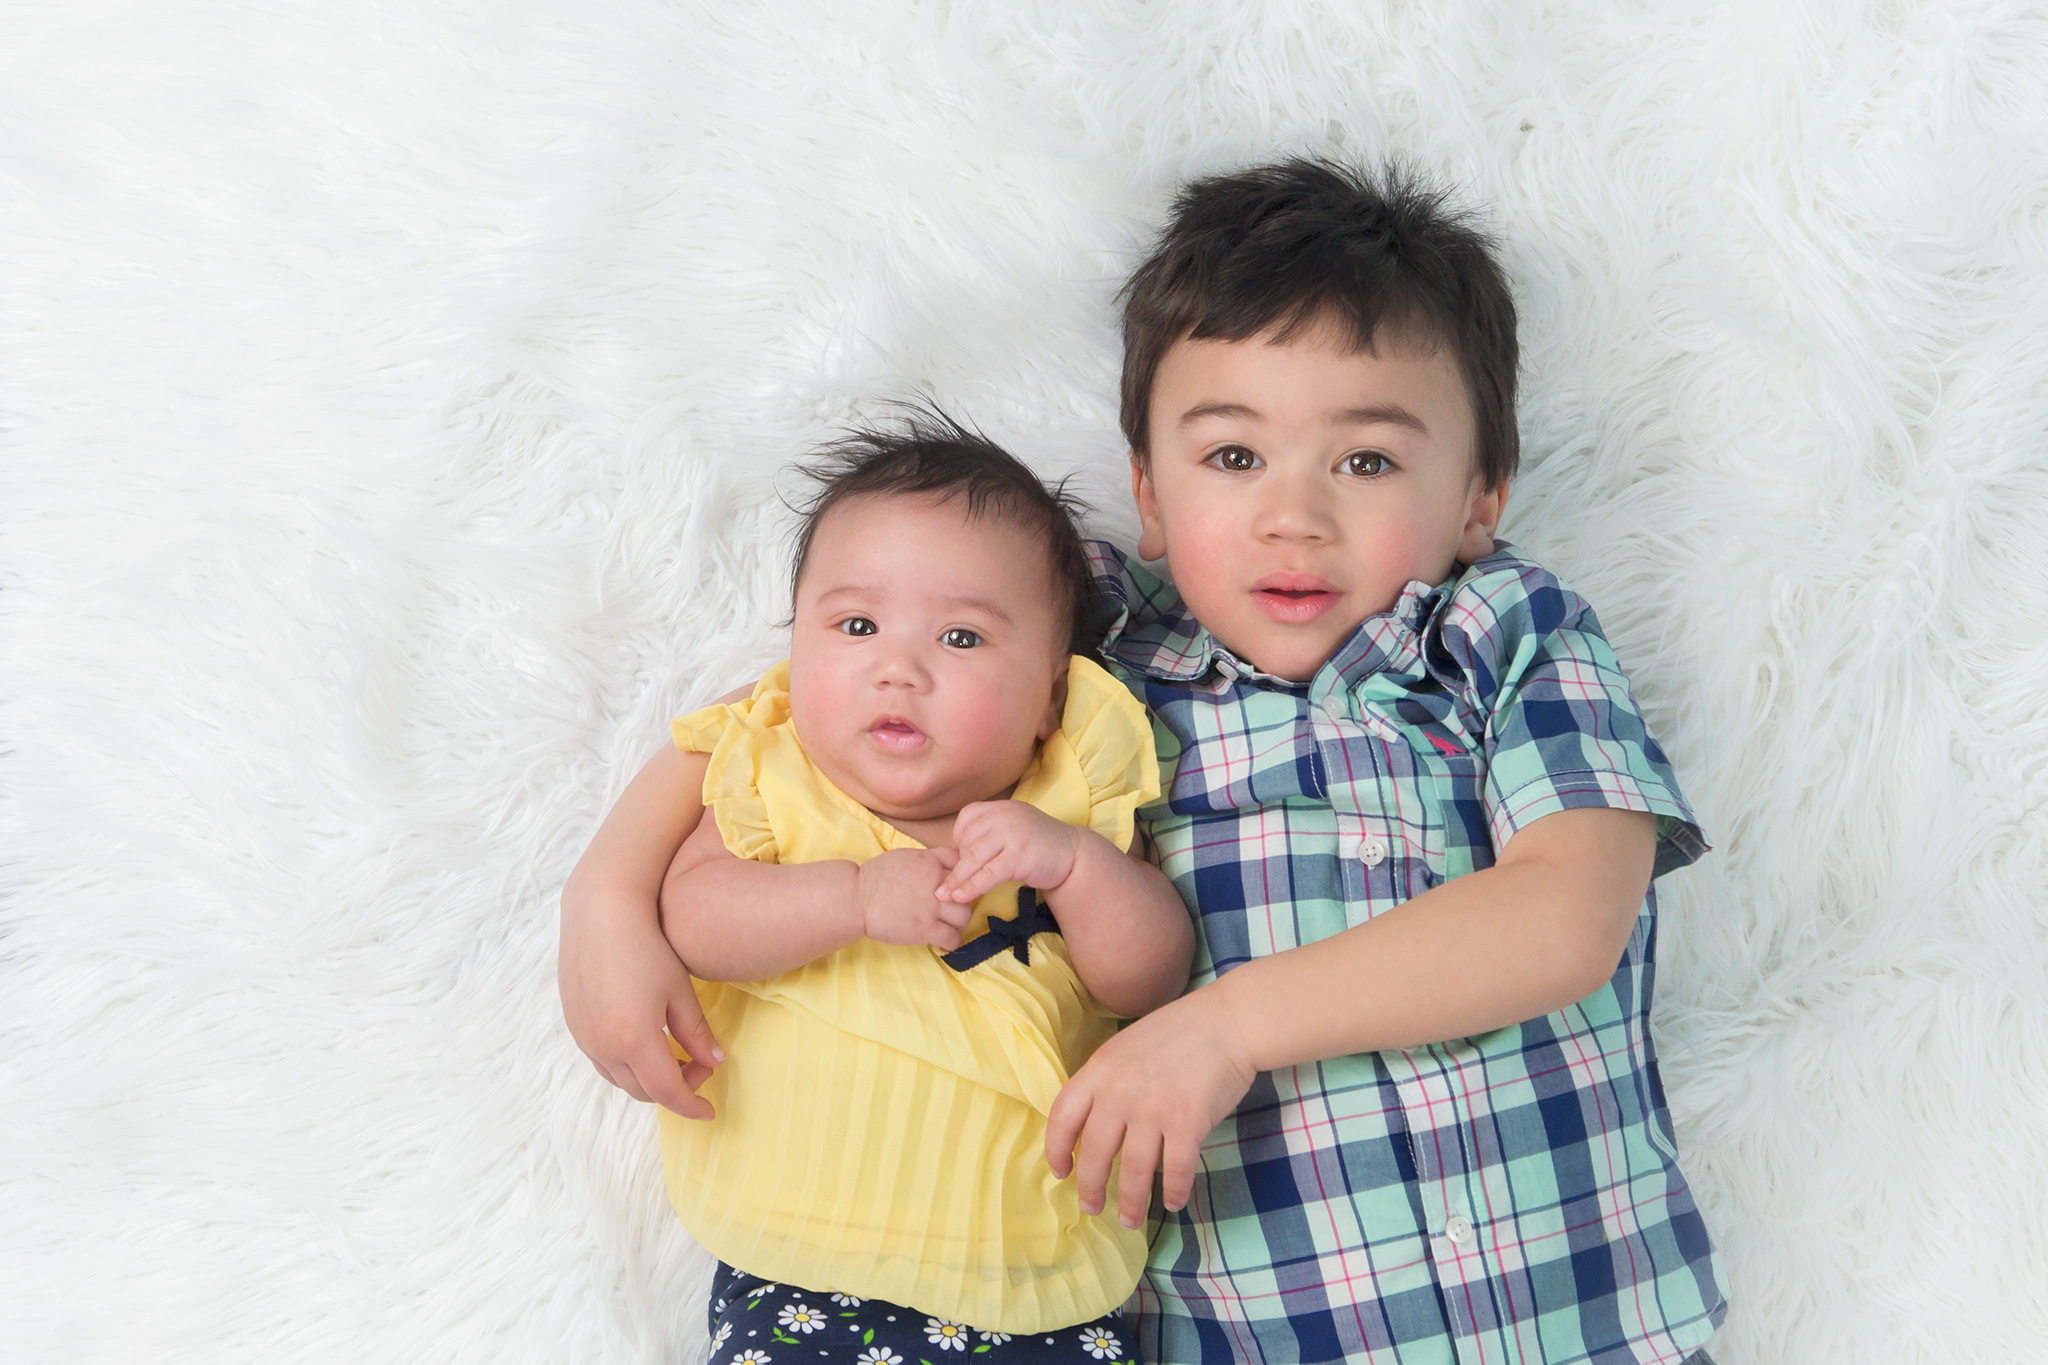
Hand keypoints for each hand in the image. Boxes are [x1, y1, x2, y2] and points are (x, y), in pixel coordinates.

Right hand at [558, 898, 724, 1118]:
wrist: (600, 910)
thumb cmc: (646, 945)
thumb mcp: (680, 991)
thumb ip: (696, 1032)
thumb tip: (715, 1062)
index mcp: (633, 1040)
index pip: (667, 1091)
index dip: (690, 1105)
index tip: (710, 1110)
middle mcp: (603, 1046)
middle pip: (642, 1091)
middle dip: (675, 1089)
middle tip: (701, 1067)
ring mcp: (584, 1037)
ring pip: (620, 1079)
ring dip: (649, 1080)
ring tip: (676, 1058)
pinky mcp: (574, 1024)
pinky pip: (602, 1061)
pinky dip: (627, 1066)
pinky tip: (646, 1045)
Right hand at [857, 847, 972, 949]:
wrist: (856, 898)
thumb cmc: (875, 877)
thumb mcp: (904, 857)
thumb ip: (927, 860)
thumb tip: (942, 866)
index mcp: (930, 862)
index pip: (962, 864)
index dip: (963, 876)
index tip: (957, 886)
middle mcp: (935, 883)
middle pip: (968, 892)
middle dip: (963, 902)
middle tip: (953, 909)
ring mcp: (932, 907)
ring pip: (964, 916)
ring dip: (958, 923)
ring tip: (948, 926)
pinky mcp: (925, 929)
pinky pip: (952, 938)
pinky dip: (951, 942)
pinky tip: (943, 942)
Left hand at [935, 799, 1081, 903]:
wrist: (1073, 855)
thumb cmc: (1039, 846)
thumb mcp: (1012, 830)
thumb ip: (989, 834)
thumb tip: (956, 853)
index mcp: (1001, 807)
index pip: (967, 819)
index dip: (959, 841)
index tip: (960, 860)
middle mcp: (1005, 816)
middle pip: (968, 841)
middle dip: (954, 866)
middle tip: (940, 886)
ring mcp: (1013, 834)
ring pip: (975, 858)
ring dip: (957, 879)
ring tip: (944, 896)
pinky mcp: (1020, 855)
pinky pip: (988, 873)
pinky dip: (972, 887)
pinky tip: (961, 897)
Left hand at [1044, 985, 1257, 1228]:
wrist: (1228, 1021)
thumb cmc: (1180, 1033)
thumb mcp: (1126, 1047)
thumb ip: (1106, 1082)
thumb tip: (1092, 1126)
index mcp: (1099, 1070)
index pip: (1062, 1118)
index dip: (1056, 1151)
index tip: (1061, 1172)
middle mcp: (1119, 1091)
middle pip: (1095, 1153)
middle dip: (1091, 1188)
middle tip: (1092, 1207)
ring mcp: (1153, 1108)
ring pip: (1134, 1170)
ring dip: (1131, 1202)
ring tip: (1130, 1219)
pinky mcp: (1187, 1122)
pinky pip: (1175, 1170)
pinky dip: (1173, 1191)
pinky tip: (1172, 1202)